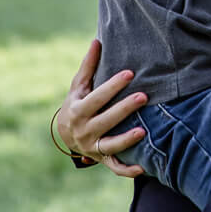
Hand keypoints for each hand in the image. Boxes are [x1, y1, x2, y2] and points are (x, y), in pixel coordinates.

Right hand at [56, 39, 147, 176]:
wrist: (66, 134)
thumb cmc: (77, 103)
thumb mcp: (78, 86)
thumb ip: (89, 66)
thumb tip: (97, 40)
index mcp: (78, 110)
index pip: (97, 97)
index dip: (113, 86)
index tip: (130, 73)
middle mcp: (84, 131)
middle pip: (105, 120)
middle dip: (124, 109)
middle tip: (144, 96)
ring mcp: (93, 147)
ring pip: (110, 146)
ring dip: (126, 140)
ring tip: (144, 130)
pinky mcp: (102, 160)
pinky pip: (115, 168)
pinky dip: (128, 170)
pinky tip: (145, 167)